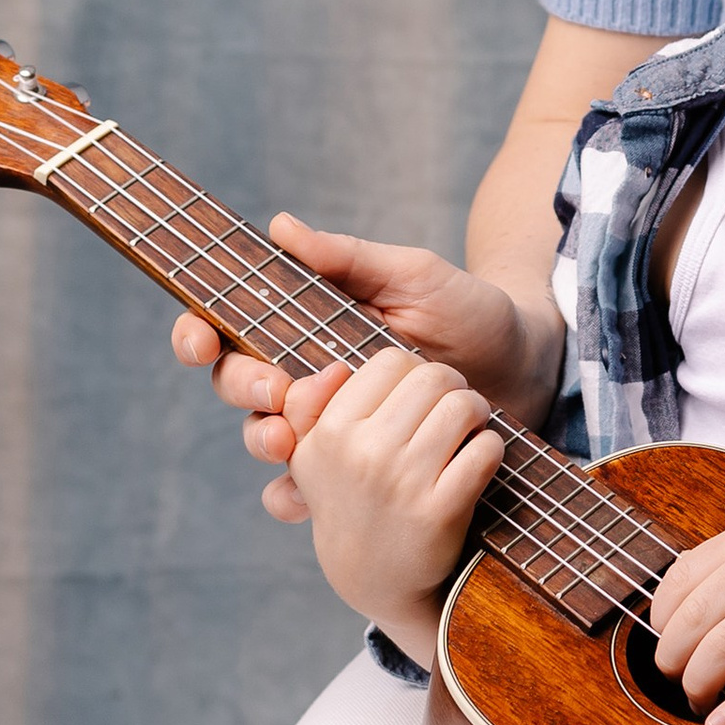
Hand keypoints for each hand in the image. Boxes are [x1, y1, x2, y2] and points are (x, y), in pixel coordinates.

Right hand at [169, 214, 538, 522]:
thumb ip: (352, 258)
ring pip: (265, 437)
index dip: (200, 333)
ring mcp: (332, 425)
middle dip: (241, 386)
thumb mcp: (415, 278)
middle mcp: (309, 375)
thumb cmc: (468, 312)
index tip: (204, 338)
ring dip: (263, 439)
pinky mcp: (360, 465)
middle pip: (238, 384)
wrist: (523, 365)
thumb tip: (280, 227)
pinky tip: (301, 497)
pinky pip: (306, 492)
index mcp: (307, 325)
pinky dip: (294, 497)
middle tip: (274, 389)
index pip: (232, 328)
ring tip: (288, 439)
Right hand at [284, 343, 504, 662]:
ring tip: (467, 430)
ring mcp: (403, 482)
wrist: (374, 577)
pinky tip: (476, 461)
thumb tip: (336, 367)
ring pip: (465, 405)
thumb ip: (312, 404)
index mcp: (330, 433)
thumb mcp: (315, 455)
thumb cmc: (351, 499)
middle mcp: (362, 454)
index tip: (416, 397)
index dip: (413, 372)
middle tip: (451, 410)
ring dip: (477, 413)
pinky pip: (487, 448)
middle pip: (434, 376)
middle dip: (453, 387)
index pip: (392, 360)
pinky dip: (490, 448)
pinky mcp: (441, 510)